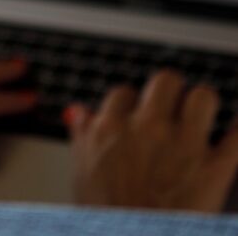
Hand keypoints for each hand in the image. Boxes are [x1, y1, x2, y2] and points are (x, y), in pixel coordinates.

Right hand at [66, 69, 237, 212]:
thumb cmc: (108, 220)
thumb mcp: (83, 177)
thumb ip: (83, 139)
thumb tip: (80, 113)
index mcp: (110, 129)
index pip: (124, 93)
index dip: (133, 106)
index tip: (138, 117)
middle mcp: (147, 129)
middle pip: (165, 81)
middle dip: (169, 93)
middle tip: (172, 108)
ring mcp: (183, 147)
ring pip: (203, 98)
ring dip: (203, 106)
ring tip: (202, 116)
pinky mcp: (214, 171)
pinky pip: (236, 138)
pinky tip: (235, 132)